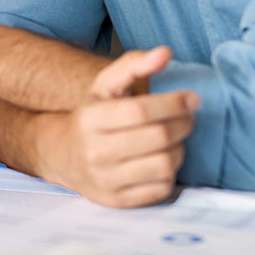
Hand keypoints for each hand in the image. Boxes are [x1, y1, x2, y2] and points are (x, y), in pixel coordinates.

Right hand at [33, 47, 198, 207]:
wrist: (63, 156)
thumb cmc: (92, 117)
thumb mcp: (105, 86)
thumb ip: (133, 64)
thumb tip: (165, 53)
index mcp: (89, 119)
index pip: (140, 111)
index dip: (172, 103)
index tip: (191, 98)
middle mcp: (94, 152)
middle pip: (157, 137)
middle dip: (183, 124)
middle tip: (188, 117)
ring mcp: (105, 180)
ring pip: (164, 164)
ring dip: (179, 149)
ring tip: (174, 139)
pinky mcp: (118, 201)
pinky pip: (161, 188)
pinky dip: (170, 172)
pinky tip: (162, 158)